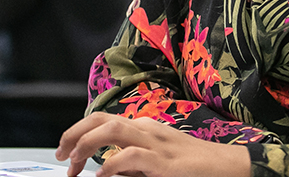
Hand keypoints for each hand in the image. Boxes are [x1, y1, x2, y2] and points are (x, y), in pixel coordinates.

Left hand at [55, 113, 250, 176]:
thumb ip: (132, 162)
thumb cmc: (193, 166)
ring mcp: (156, 143)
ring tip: (73, 162)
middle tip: (59, 154)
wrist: (228, 168)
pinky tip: (102, 175)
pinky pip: (131, 156)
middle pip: (101, 118)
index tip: (64, 152)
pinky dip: (112, 164)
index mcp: (143, 128)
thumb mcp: (156, 160)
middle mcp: (147, 129)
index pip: (102, 119)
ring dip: (86, 144)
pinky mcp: (165, 162)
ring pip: (112, 129)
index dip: (78, 132)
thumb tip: (105, 169)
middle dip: (74, 133)